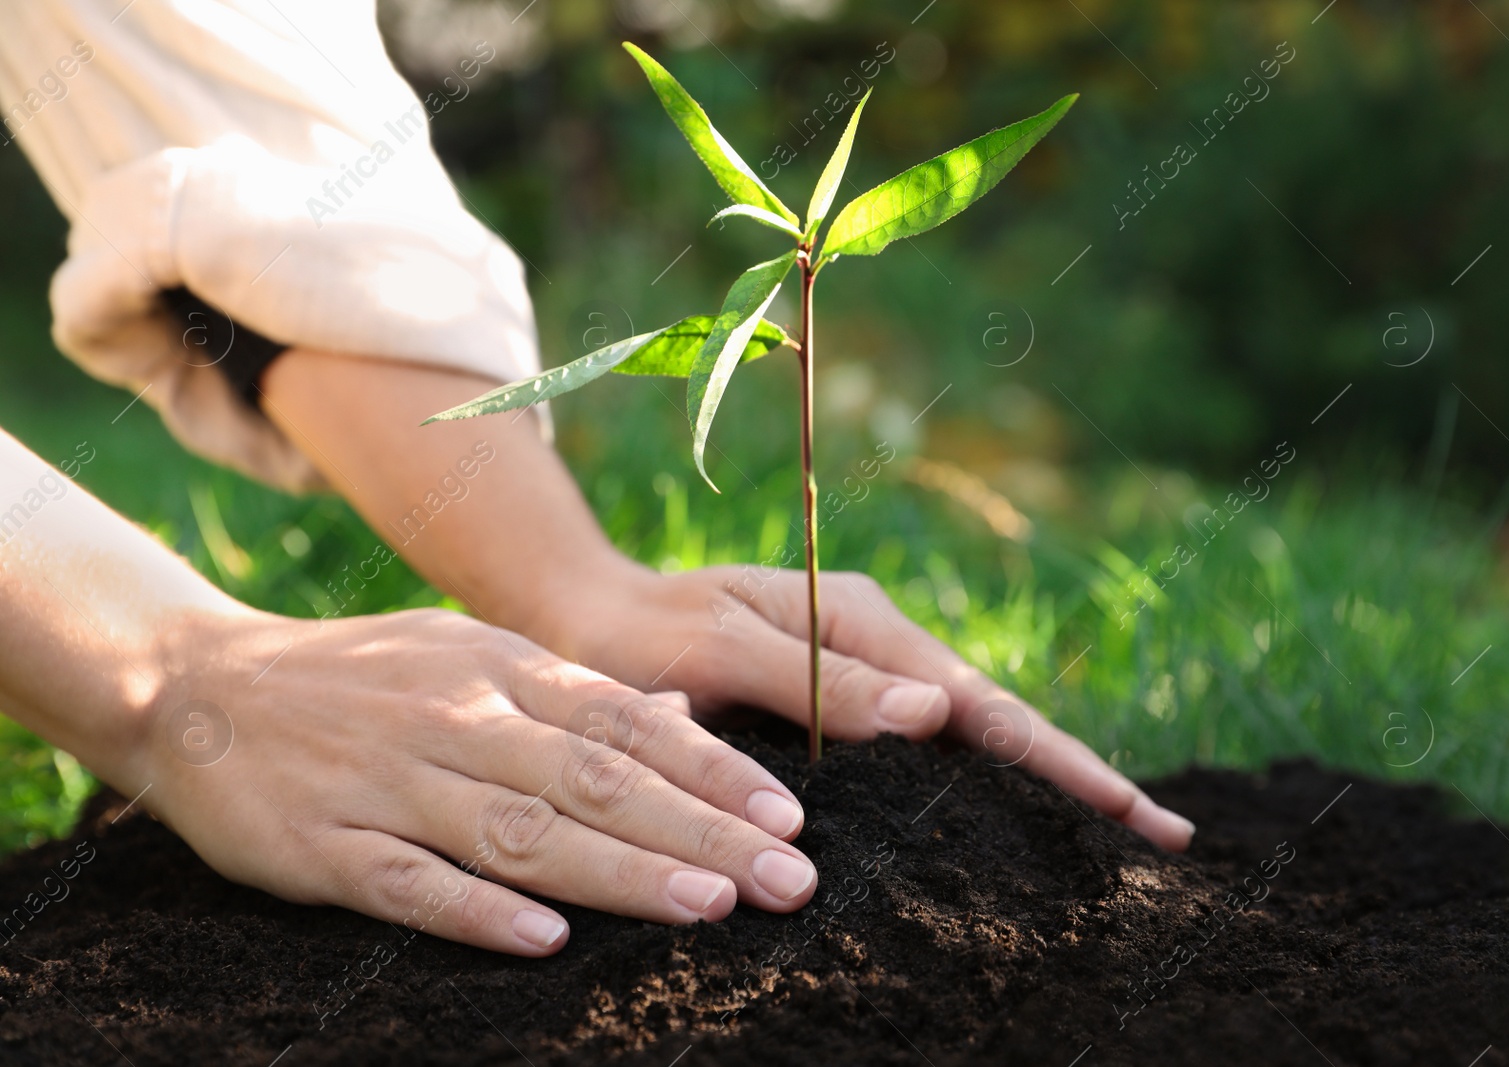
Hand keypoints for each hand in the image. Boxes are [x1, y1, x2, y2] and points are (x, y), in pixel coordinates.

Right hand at [129, 607, 816, 956]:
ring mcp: (392, 783)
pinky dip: (478, 911)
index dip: (714, 771)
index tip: (789, 814)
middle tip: (789, 878)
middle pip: (597, 781)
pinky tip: (546, 942)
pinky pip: (410, 885)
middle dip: (701, 831)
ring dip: (619, 872)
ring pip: (522, 832)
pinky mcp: (326, 847)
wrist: (199, 685)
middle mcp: (459, 720)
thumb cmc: (363, 675)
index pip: (628, 721)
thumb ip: (571, 694)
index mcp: (500, 668)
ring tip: (708, 906)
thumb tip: (683, 724)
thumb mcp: (470, 652)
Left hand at [551, 565, 1194, 850]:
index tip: (1132, 811)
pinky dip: (979, 778)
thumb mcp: (720, 646)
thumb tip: (933, 716)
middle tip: (1162, 834)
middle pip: (994, 718)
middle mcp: (872, 646)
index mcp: (856, 623)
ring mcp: (858, 674)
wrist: (581, 617)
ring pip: (967, 734)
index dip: (1059, 759)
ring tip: (1115, 828)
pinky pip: (923, 747)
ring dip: (1039, 777)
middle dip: (1076, 772)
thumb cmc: (640, 632)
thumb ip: (820, 677)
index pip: (980, 704)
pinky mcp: (836, 703)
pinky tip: (1008, 817)